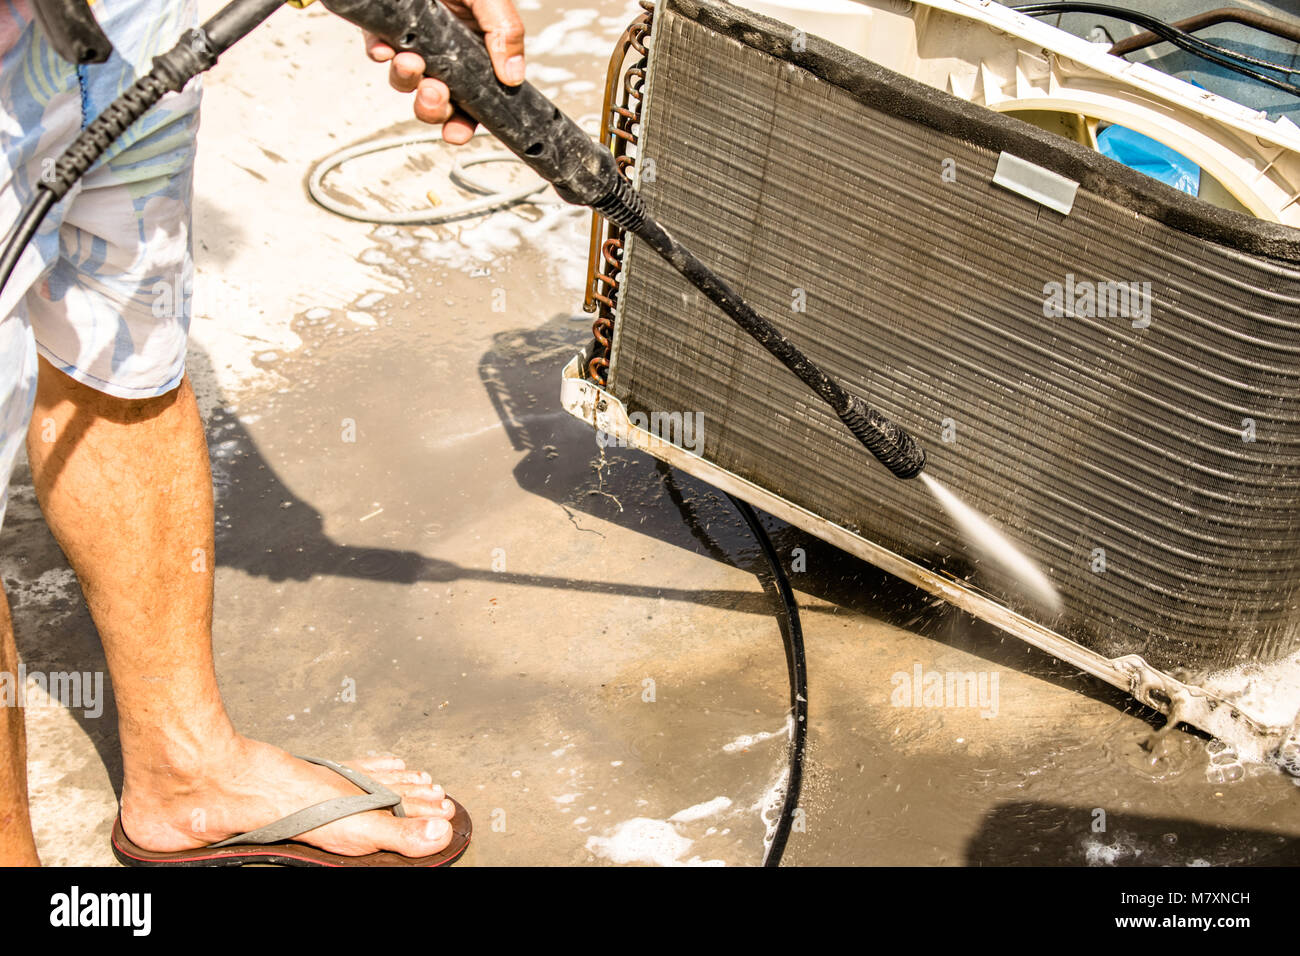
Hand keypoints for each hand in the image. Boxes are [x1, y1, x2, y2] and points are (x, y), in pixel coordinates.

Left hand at [364, 0, 525, 144]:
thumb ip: (505, 31)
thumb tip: (513, 76)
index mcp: (474, 51)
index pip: (473, 99)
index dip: (464, 122)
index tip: (457, 133)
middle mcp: (444, 51)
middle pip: (437, 101)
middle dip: (433, 108)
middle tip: (434, 93)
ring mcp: (413, 41)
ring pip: (406, 82)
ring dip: (408, 82)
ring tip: (410, 63)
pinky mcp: (384, 28)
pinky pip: (379, 53)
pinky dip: (381, 55)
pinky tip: (388, 47)